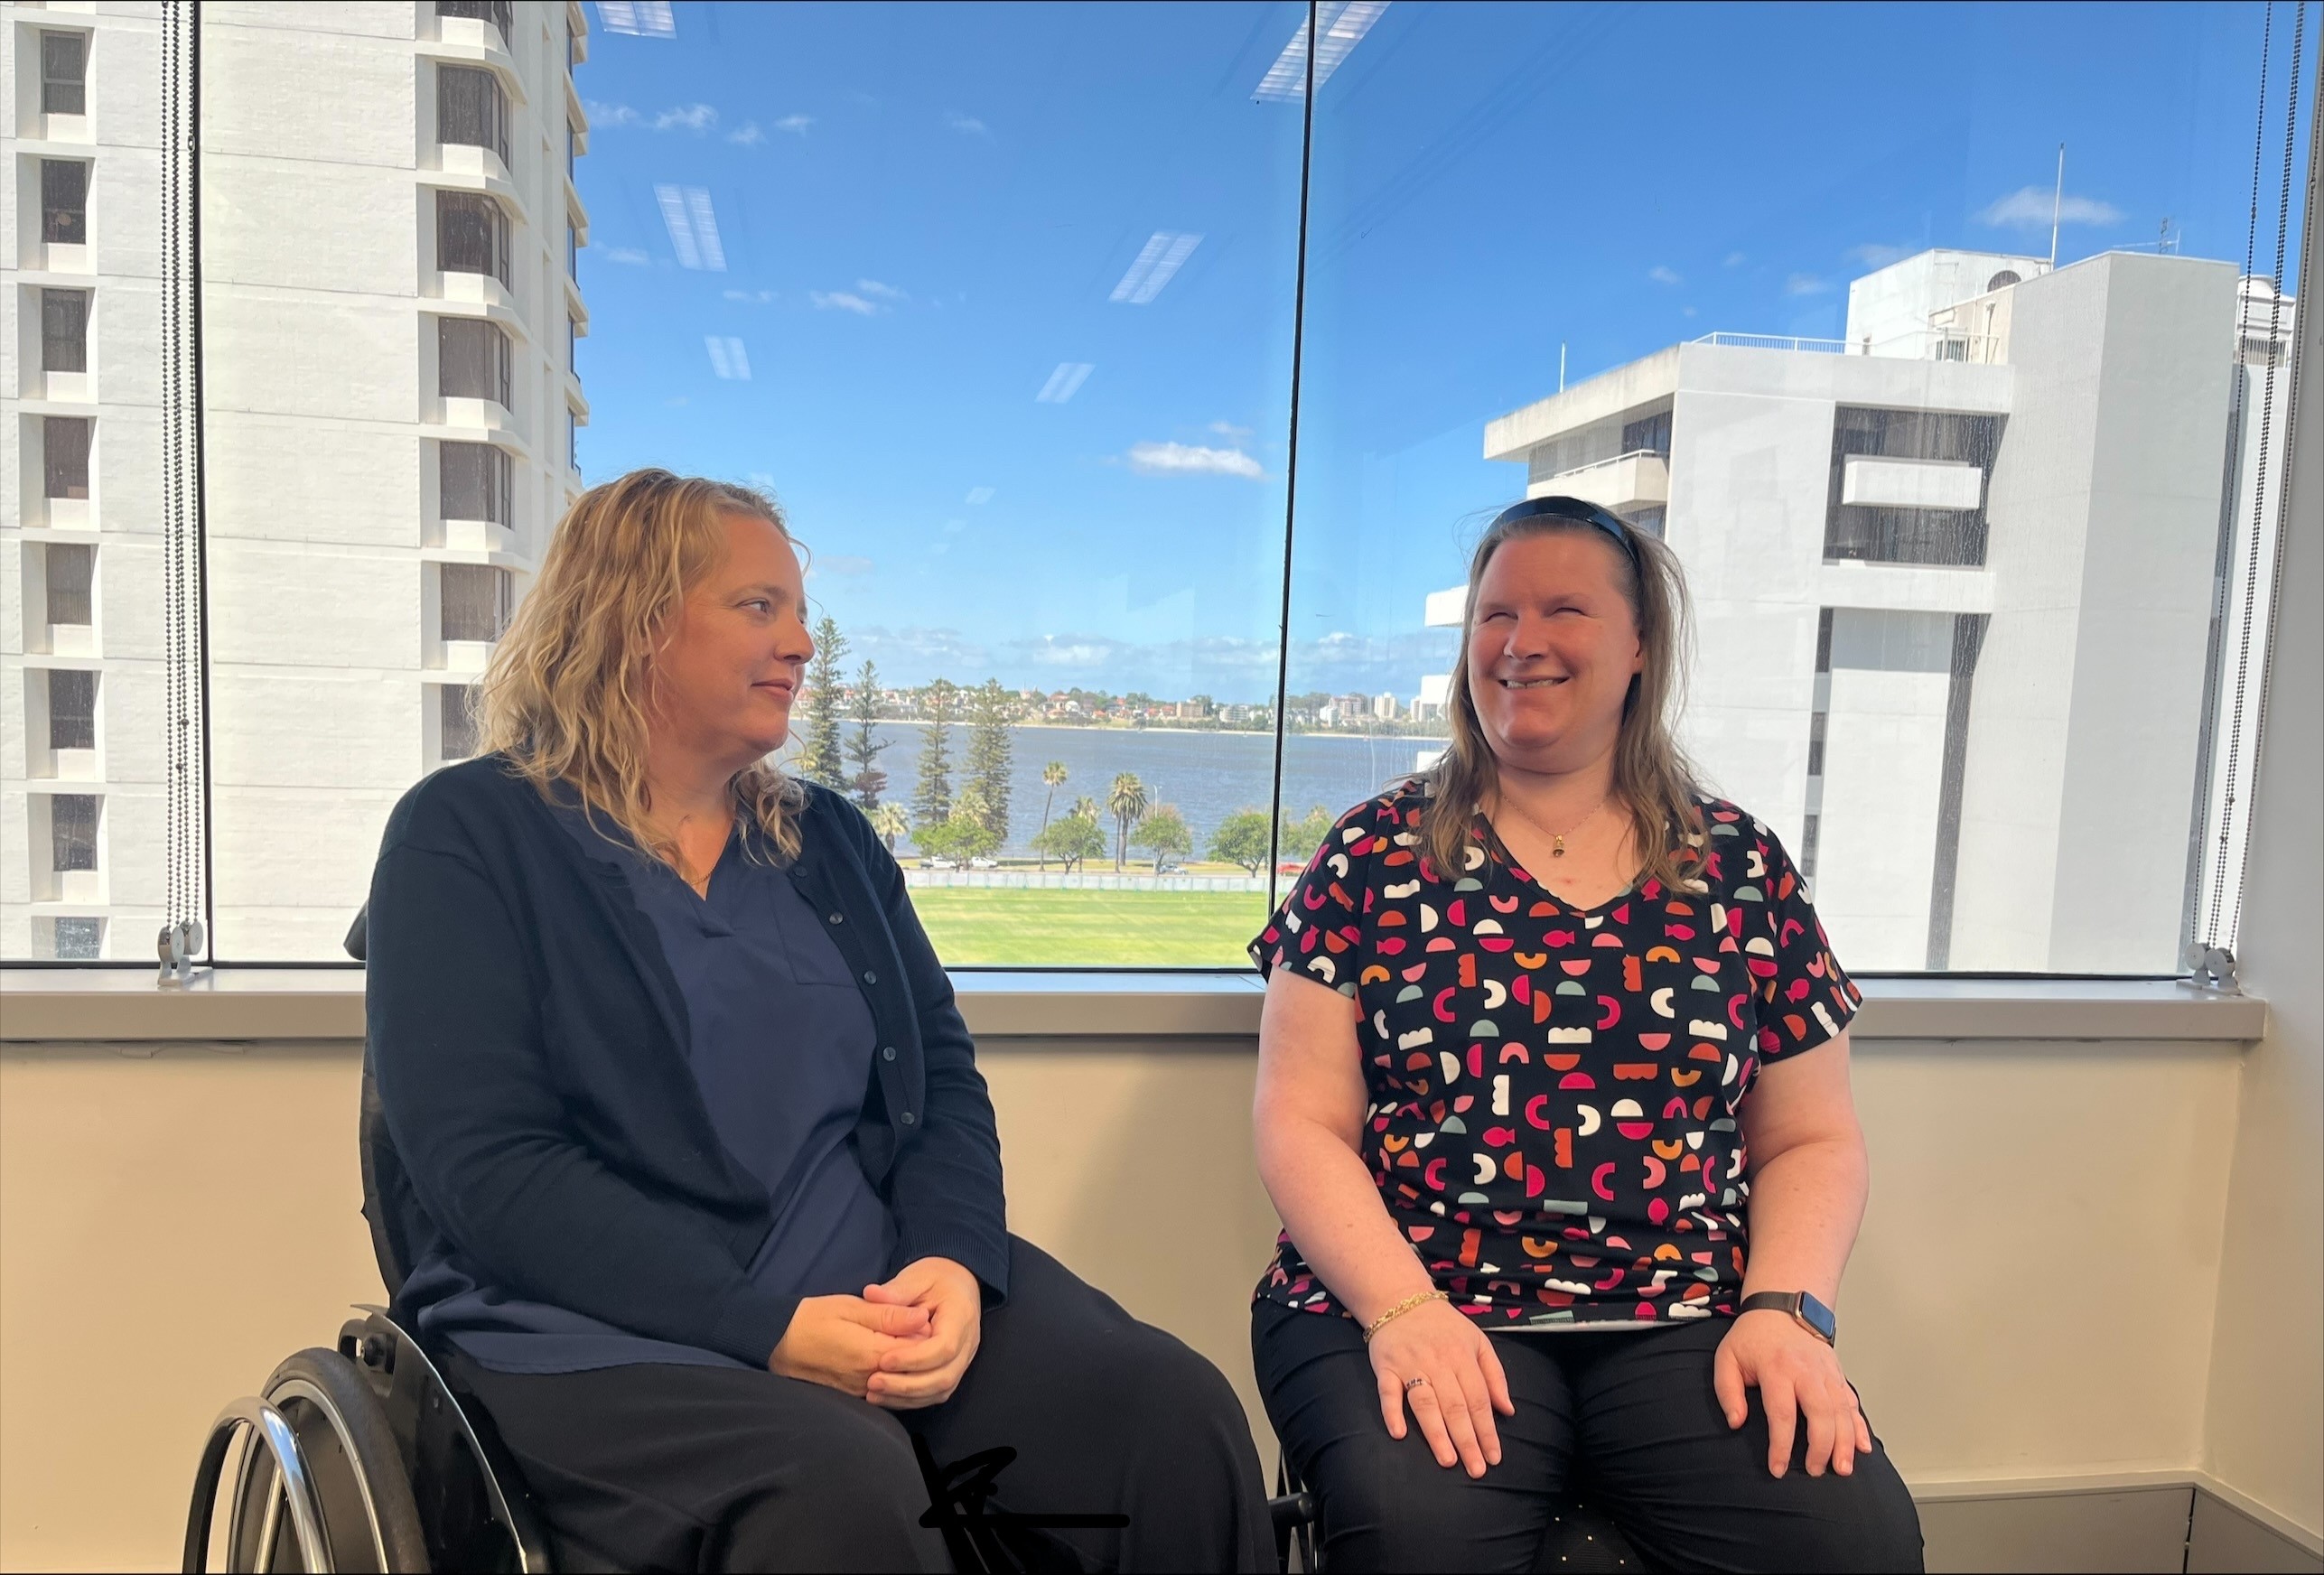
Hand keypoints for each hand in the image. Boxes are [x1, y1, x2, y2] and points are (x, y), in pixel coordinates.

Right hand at [769, 1294, 932, 1396]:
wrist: (777, 1343)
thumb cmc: (813, 1319)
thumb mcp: (852, 1307)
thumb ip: (889, 1315)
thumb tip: (923, 1317)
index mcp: (872, 1355)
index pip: (919, 1349)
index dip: (924, 1331)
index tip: (918, 1315)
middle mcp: (870, 1380)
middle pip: (912, 1368)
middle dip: (918, 1347)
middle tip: (909, 1325)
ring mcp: (862, 1392)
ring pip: (899, 1380)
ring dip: (905, 1362)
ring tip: (896, 1337)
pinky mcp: (854, 1397)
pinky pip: (884, 1389)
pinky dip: (891, 1374)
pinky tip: (884, 1355)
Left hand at [861, 1256, 983, 1409]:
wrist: (958, 1281)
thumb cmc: (937, 1278)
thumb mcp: (917, 1276)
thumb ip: (897, 1290)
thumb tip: (871, 1294)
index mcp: (961, 1318)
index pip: (944, 1347)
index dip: (914, 1359)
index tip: (884, 1360)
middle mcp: (967, 1343)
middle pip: (944, 1376)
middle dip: (907, 1385)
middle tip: (873, 1382)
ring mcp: (963, 1359)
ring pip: (941, 1389)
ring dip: (907, 1397)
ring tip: (875, 1393)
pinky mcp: (953, 1369)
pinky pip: (936, 1392)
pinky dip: (912, 1399)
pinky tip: (887, 1397)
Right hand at [1365, 1298, 1514, 1477]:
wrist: (1400, 1299)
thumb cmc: (1444, 1326)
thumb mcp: (1478, 1341)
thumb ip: (1494, 1375)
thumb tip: (1507, 1410)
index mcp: (1463, 1356)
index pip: (1479, 1400)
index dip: (1487, 1430)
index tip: (1494, 1457)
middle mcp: (1438, 1362)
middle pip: (1455, 1406)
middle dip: (1467, 1440)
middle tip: (1476, 1469)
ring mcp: (1410, 1365)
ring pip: (1425, 1402)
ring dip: (1436, 1433)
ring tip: (1448, 1459)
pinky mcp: (1385, 1367)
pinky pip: (1388, 1392)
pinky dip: (1392, 1412)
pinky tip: (1399, 1433)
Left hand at [1715, 1308, 1871, 1477]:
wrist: (1782, 1307)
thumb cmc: (1752, 1337)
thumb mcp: (1727, 1358)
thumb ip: (1727, 1391)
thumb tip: (1736, 1422)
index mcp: (1777, 1369)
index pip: (1782, 1413)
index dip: (1781, 1445)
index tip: (1778, 1468)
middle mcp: (1806, 1371)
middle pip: (1821, 1414)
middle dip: (1821, 1447)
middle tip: (1814, 1471)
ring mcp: (1826, 1373)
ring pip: (1842, 1411)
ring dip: (1845, 1443)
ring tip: (1842, 1468)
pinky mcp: (1838, 1374)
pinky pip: (1852, 1403)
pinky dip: (1859, 1426)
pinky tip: (1863, 1447)